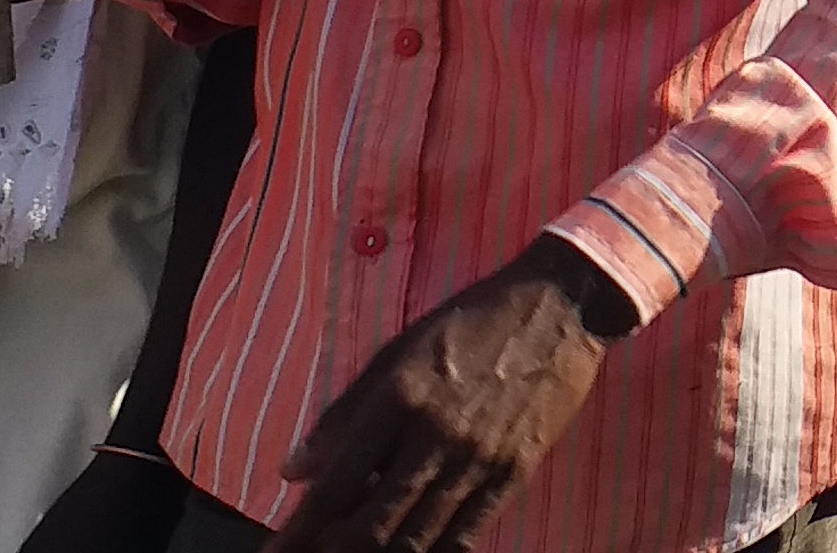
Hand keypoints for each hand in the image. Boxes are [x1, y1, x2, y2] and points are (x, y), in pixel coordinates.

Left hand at [264, 238, 618, 551]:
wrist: (558, 308)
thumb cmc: (469, 323)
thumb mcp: (397, 351)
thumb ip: (344, 413)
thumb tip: (293, 470)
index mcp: (399, 395)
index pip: (338, 480)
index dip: (303, 525)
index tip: (278, 548)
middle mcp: (435, 433)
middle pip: (374, 522)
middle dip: (333, 552)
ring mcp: (478, 457)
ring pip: (418, 536)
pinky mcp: (515, 472)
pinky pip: (466, 532)